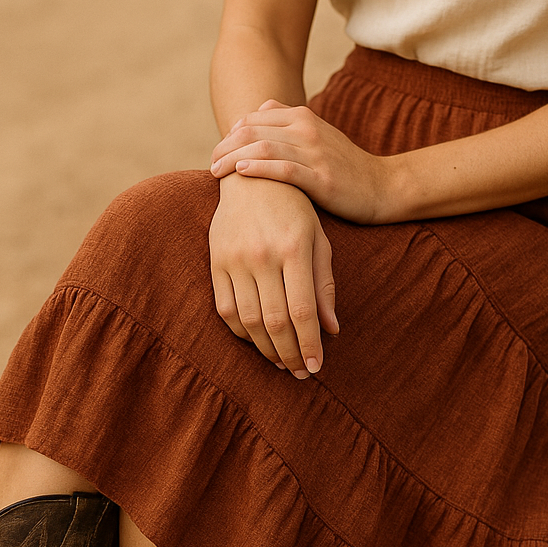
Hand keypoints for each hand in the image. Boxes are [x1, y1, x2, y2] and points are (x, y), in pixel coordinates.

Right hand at [208, 173, 338, 378]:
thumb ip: (324, 285)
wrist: (251, 174)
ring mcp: (235, 258)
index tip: (316, 367)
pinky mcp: (216, 260)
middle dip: (290, 353)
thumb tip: (330, 330)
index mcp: (294, 248)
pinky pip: (226, 308)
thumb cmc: (295, 208)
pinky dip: (242, 332)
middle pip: (275, 321)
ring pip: (249, 320)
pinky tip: (257, 340)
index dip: (309, 344)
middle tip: (300, 372)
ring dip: (266, 348)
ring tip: (282, 361)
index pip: (302, 310)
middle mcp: (262, 255)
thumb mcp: (318, 240)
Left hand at [210, 100, 400, 223]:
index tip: (218, 152)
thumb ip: (289, 124)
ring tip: (216, 171)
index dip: (230, 134)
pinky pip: (283, 169)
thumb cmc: (345, 166)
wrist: (383, 187)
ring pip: (263, 147)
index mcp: (304, 117)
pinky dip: (258, 168)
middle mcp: (307, 129)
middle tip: (211, 164)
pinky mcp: (322, 178)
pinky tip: (240, 173)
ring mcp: (315, 152)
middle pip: (252, 130)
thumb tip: (258, 111)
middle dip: (225, 146)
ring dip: (233, 158)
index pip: (254, 118)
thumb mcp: (318, 136)